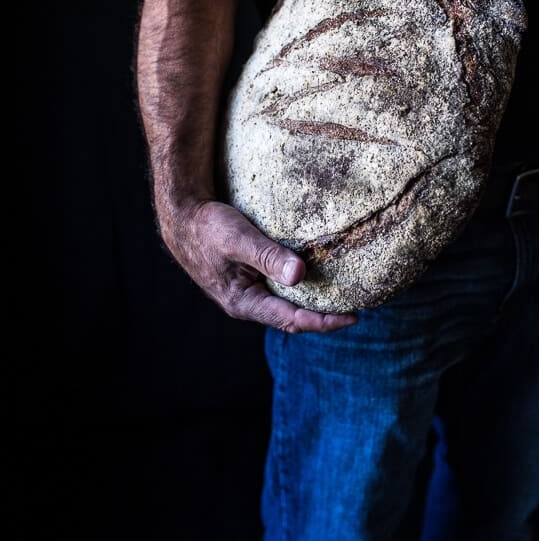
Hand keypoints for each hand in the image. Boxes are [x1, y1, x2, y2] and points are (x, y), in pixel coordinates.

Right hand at [160, 200, 358, 332]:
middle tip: (355, 309)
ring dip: (311, 302)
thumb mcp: (239, 239)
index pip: (292, 321)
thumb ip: (268, 256)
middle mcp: (247, 303)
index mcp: (244, 302)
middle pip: (292, 318)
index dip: (324, 321)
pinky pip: (278, 289)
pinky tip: (314, 276)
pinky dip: (298, 286)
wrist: (182, 218)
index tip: (353, 317)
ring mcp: (248, 292)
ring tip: (341, 295)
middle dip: (322, 316)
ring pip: (285, 304)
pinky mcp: (249, 278)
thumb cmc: (208, 227)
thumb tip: (300, 274)